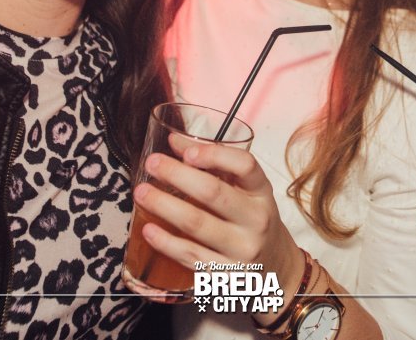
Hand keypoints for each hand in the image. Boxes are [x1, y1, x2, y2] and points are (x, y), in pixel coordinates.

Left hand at [130, 139, 303, 322]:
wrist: (274, 266)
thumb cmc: (250, 218)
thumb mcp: (242, 190)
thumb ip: (211, 163)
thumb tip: (173, 142)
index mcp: (261, 192)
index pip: (244, 166)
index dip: (214, 155)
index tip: (186, 152)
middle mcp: (255, 219)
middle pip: (213, 192)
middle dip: (177, 175)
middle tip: (152, 164)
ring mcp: (241, 249)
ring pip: (196, 224)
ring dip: (163, 205)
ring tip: (141, 193)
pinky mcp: (225, 273)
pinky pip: (190, 255)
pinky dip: (166, 242)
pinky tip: (148, 229)